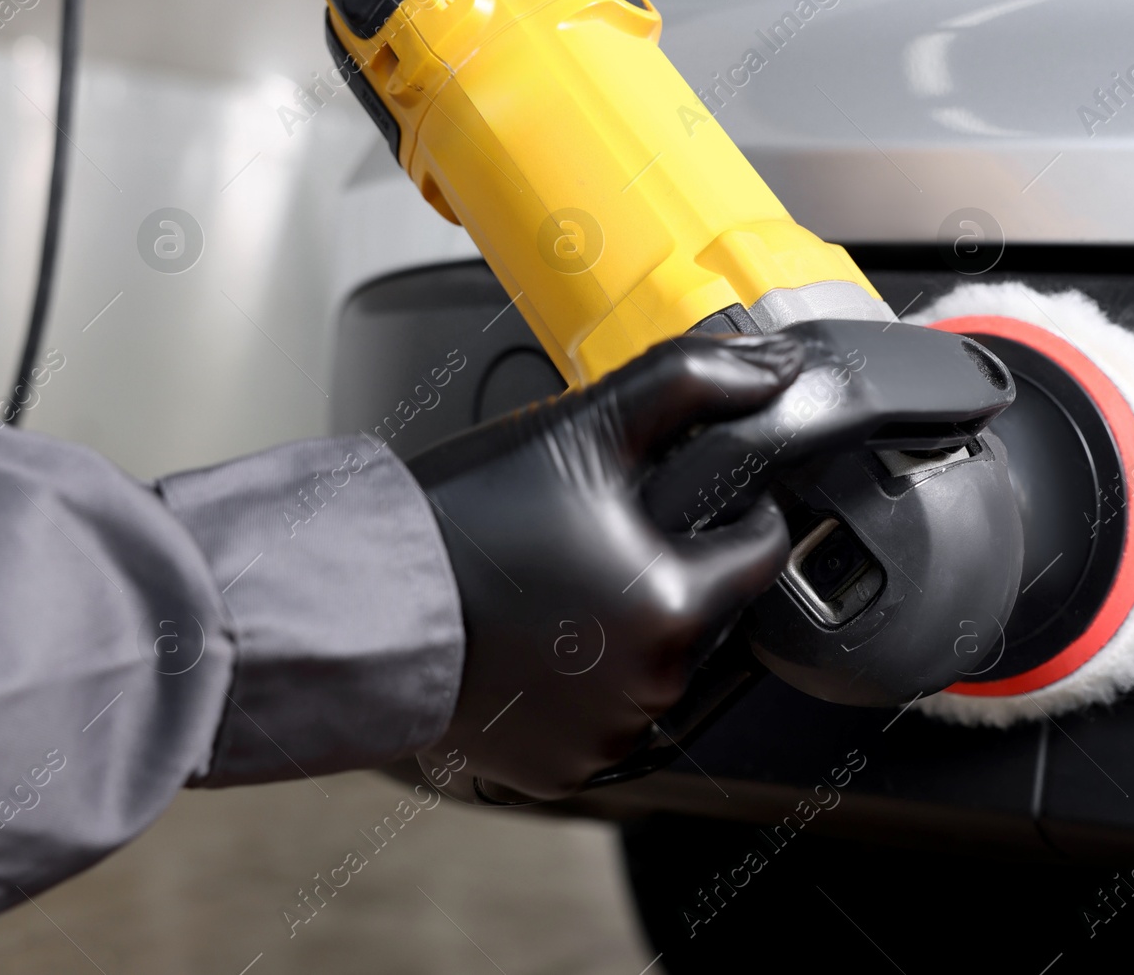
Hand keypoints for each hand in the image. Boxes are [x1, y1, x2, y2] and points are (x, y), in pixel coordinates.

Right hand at [406, 334, 802, 799]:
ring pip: (663, 668)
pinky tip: (544, 641)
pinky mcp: (561, 769)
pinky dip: (590, 686)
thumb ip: (691, 382)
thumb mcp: (582, 426)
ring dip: (639, 629)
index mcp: (675, 607)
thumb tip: (775, 364)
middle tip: (608, 533)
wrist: (358, 602)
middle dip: (681, 568)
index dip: (740, 510)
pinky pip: (607, 720)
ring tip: (568, 585)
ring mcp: (607, 738)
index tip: (700, 495)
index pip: (765, 548)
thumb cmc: (461, 521)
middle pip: (716, 611)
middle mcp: (654, 689)